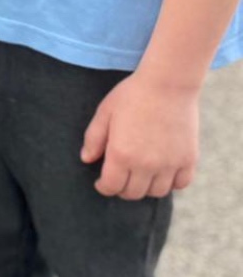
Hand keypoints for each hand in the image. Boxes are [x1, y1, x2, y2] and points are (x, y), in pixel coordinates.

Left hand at [81, 71, 198, 199]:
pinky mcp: (188, 159)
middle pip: (133, 193)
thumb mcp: (105, 112)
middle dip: (123, 188)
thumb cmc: (132, 94)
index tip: (102, 183)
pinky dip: (172, 182)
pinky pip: (181, 183)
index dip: (104, 187)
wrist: (167, 83)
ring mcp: (169, 164)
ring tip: (141, 175)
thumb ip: (93, 138)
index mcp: (121, 154)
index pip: (111, 187)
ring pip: (157, 192)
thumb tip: (87, 159)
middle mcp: (146, 164)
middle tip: (121, 178)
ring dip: (147, 187)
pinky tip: (163, 172)